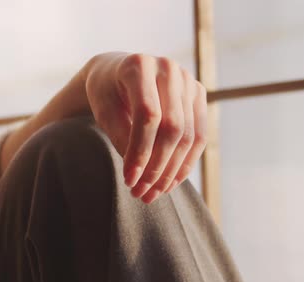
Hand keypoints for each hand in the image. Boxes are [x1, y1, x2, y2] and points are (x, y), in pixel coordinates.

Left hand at [83, 52, 206, 202]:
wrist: (119, 72)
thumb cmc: (106, 92)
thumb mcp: (103, 110)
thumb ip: (120, 135)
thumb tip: (140, 171)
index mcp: (139, 65)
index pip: (147, 115)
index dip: (140, 151)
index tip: (129, 180)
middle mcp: (168, 68)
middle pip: (172, 127)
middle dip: (157, 166)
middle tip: (141, 193)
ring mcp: (188, 80)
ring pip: (188, 135)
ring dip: (171, 171)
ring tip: (153, 194)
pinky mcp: (198, 95)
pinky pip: (199, 136)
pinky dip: (185, 163)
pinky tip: (170, 183)